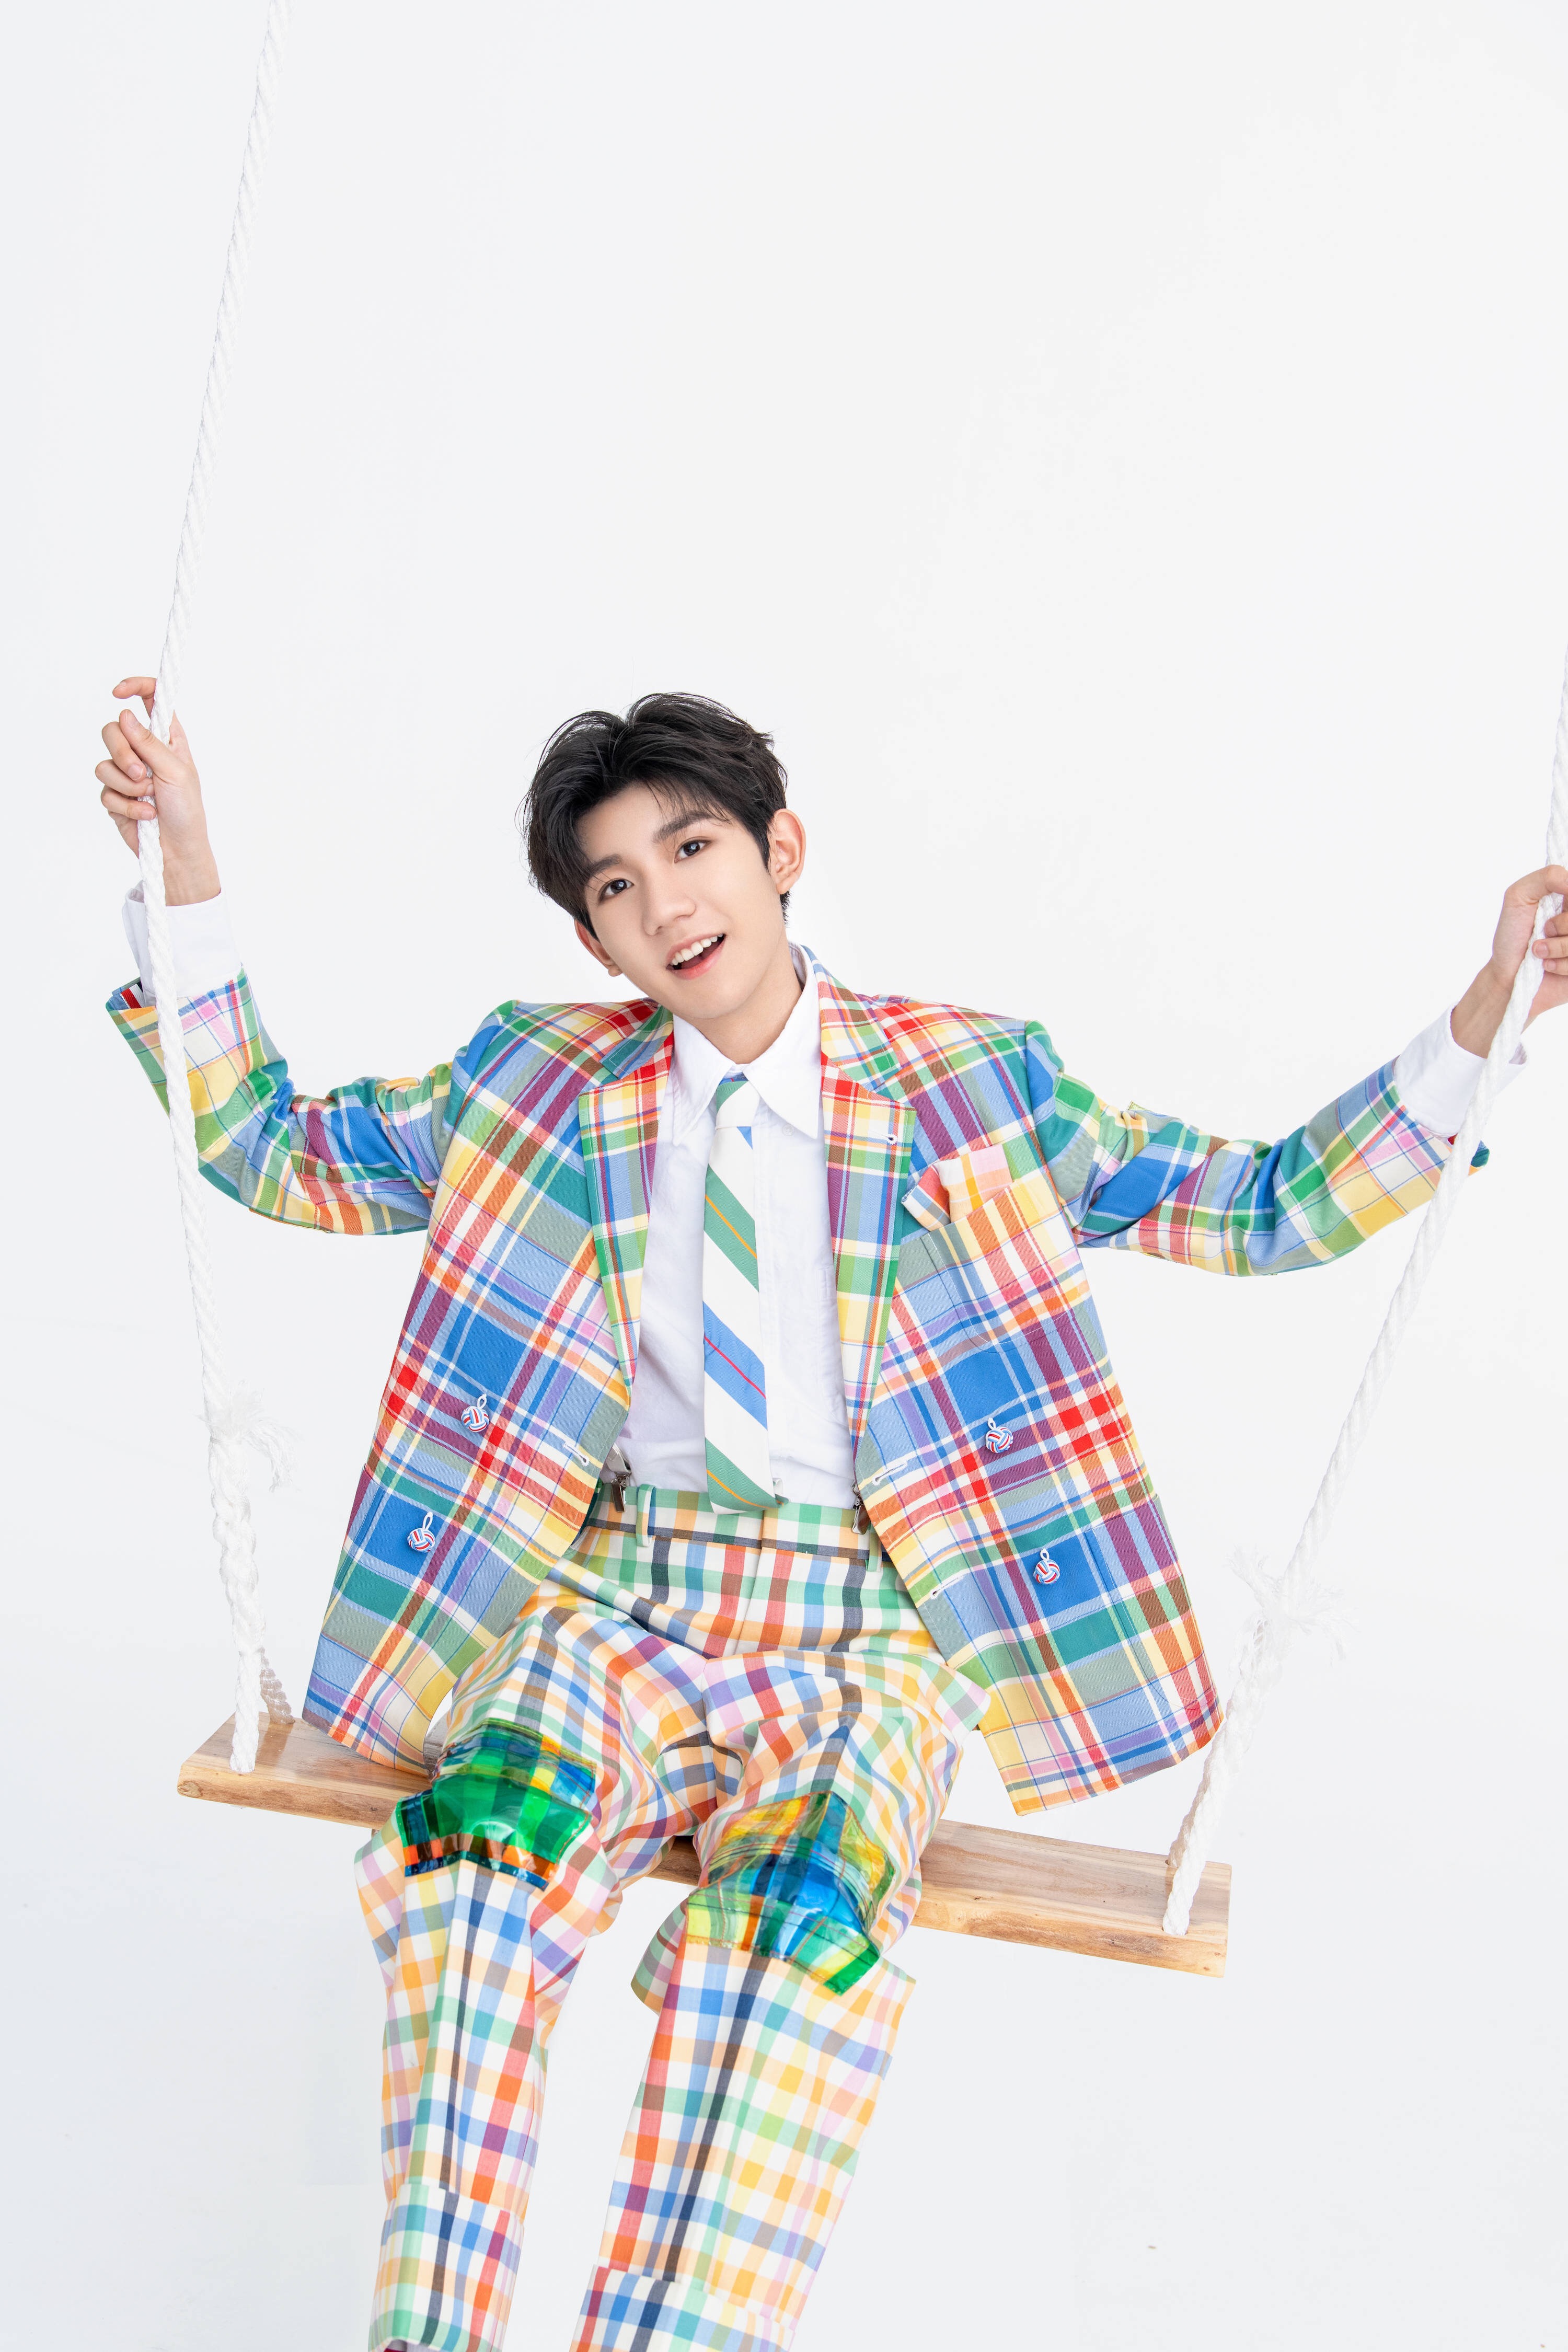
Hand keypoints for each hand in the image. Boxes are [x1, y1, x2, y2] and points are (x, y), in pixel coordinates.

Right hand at [96, 676, 220, 903]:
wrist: (177, 850)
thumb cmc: (187, 810)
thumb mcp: (176, 772)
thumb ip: (150, 744)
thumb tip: (125, 716)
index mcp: (166, 738)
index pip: (150, 700)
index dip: (134, 688)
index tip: (118, 692)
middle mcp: (144, 751)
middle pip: (113, 730)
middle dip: (122, 751)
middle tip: (142, 773)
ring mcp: (126, 773)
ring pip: (104, 762)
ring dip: (127, 784)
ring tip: (149, 797)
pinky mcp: (114, 795)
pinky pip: (105, 790)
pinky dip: (125, 804)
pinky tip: (145, 814)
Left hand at [1450, 865, 1567, 1055]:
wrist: (1506, 976)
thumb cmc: (1512, 936)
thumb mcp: (1519, 896)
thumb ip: (1547, 877)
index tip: (1559, 904)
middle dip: (1562, 924)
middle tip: (1543, 930)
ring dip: (1557, 947)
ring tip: (1539, 951)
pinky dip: (1560, 965)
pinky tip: (1547, 966)